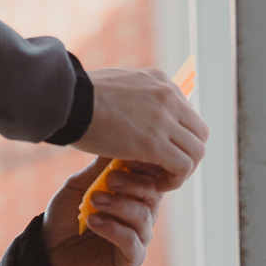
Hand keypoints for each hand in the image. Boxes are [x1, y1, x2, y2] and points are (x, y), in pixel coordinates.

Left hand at [41, 157, 163, 265]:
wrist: (49, 252)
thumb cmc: (66, 215)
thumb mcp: (78, 187)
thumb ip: (97, 170)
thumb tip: (114, 143)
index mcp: (132, 192)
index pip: (151, 175)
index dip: (144, 165)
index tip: (126, 157)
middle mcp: (141, 212)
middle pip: (154, 193)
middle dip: (133, 183)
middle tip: (109, 179)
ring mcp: (138, 236)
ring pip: (144, 216)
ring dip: (119, 205)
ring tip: (94, 201)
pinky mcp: (131, 258)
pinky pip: (132, 242)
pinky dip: (113, 229)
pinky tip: (93, 222)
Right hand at [71, 66, 208, 190]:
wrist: (66, 100)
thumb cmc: (77, 96)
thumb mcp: (114, 86)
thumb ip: (131, 98)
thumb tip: (129, 111)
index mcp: (159, 81)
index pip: (186, 113)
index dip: (177, 137)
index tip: (160, 151)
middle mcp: (168, 96)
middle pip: (199, 132)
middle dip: (187, 153)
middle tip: (166, 167)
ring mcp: (164, 119)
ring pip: (197, 151)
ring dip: (183, 169)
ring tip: (162, 179)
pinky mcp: (155, 143)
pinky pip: (183, 166)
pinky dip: (175, 180)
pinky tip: (157, 184)